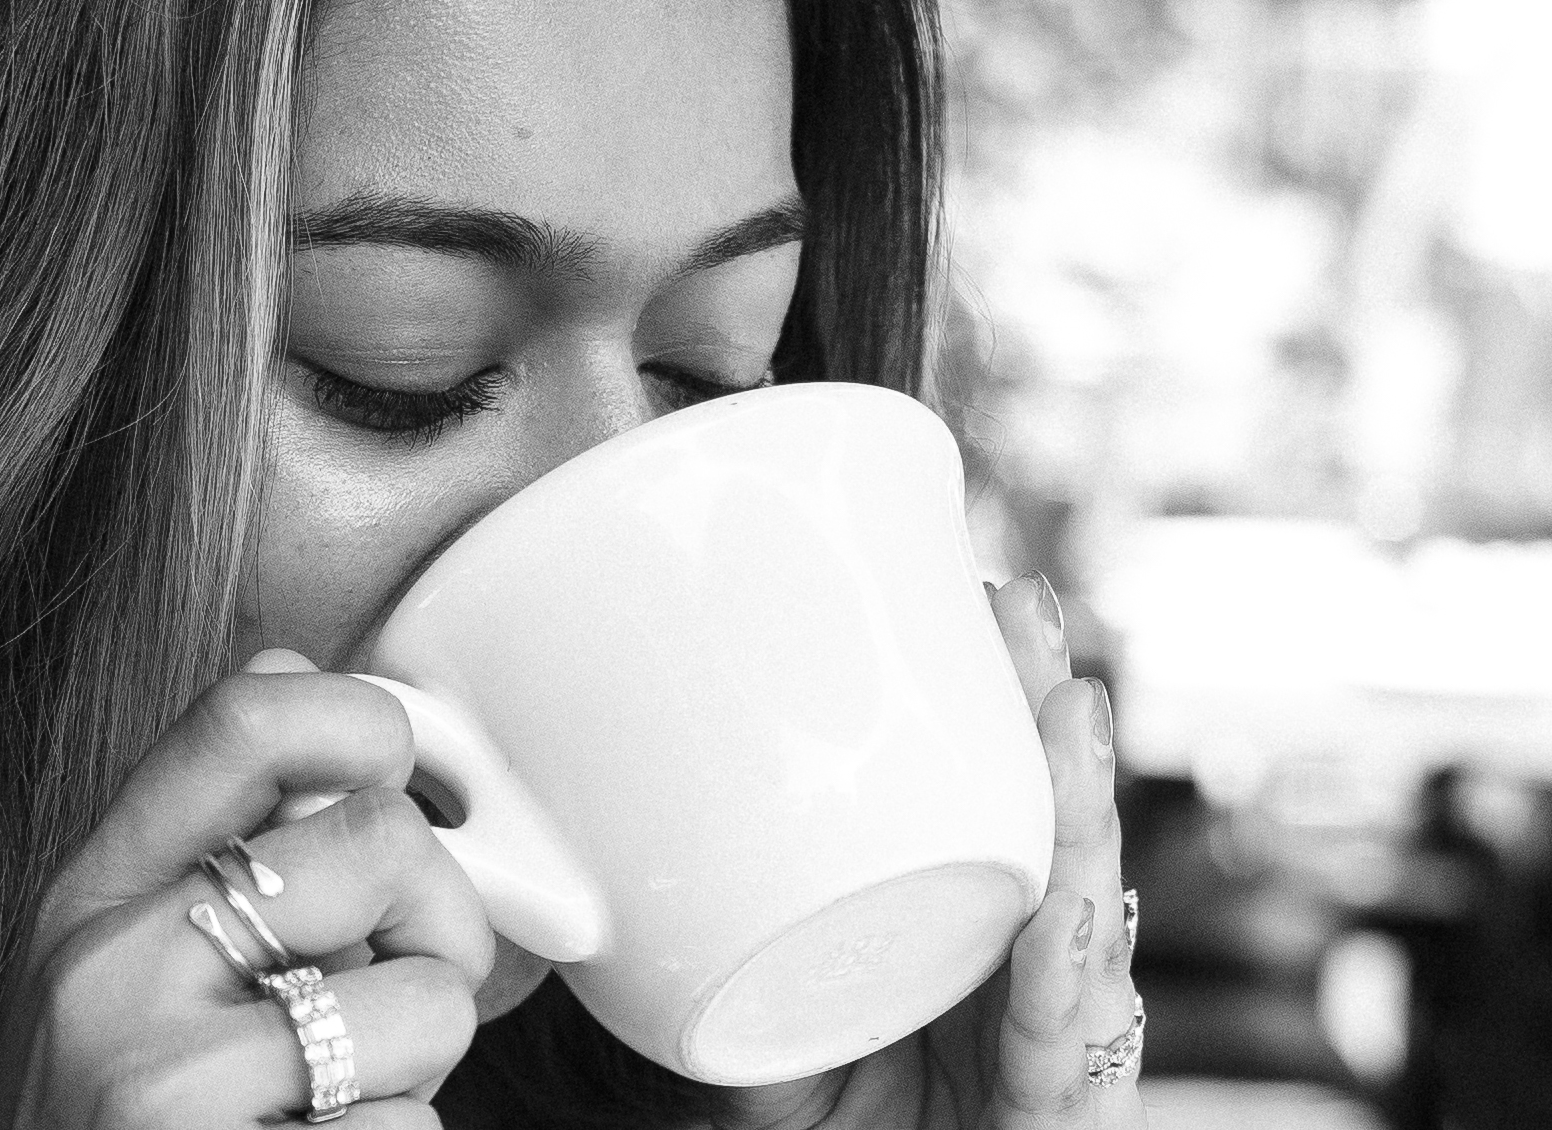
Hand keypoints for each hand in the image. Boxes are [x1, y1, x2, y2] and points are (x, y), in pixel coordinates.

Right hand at [0, 651, 494, 1128]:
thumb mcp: (106, 970)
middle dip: (439, 919)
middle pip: (382, 841)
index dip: (365, 716)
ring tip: (334, 1100)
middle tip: (399, 983)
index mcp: (90, 900)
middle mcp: (115, 978)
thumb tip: (293, 677)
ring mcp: (168, 1092)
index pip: (241, 721)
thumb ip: (194, 838)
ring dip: (422, 1067)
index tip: (400, 764)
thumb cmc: (101, 1129)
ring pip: (430, 1003)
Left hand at [712, 575, 1148, 1129]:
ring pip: (1082, 922)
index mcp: (971, 939)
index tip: (978, 597)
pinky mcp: (1063, 1127)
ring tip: (1065, 713)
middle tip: (1022, 608)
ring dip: (1076, 813)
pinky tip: (1062, 911)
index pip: (1005, 806)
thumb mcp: (755, 1042)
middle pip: (1055, 836)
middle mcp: (1024, 979)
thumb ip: (705, 972)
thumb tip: (591, 868)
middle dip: (1046, 716)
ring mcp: (1053, 1049)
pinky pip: (1068, 1054)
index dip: (1002, 705)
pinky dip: (1063, 982)